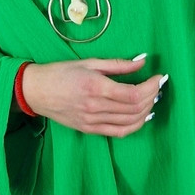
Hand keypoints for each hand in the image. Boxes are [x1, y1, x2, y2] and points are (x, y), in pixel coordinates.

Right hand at [22, 55, 164, 137]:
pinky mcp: (89, 129)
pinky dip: (134, 126)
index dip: (151, 87)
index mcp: (96, 86)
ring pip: (130, 122)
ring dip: (146, 111)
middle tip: (156, 86)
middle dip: (152, 97)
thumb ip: (118, 64)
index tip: (159, 77)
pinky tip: (142, 116)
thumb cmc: (60, 72)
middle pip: (135, 108)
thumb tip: (142, 62)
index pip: (133, 94)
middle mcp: (95, 106)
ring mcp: (92, 121)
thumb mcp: (89, 62)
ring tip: (152, 98)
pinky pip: (118, 132)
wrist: (36, 91)